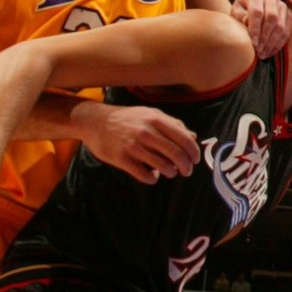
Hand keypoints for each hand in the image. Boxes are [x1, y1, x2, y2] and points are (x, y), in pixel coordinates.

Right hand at [76, 101, 198, 181]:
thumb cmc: (127, 118)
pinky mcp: (122, 159)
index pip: (184, 139)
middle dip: (186, 166)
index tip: (195, 160)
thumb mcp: (150, 114)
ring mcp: (134, 146)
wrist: (95, 122)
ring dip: (170, 172)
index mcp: (156, 119)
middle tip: (186, 171)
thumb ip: (172, 124)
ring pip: (163, 167)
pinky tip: (152, 175)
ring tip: (169, 172)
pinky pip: (145, 175)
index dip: (194, 152)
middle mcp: (147, 132)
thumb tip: (193, 137)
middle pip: (177, 154)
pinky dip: (153, 178)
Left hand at [232, 0, 291, 59]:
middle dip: (265, 37)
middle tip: (258, 50)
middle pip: (272, 18)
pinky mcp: (289, 15)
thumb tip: (247, 22)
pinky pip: (287, 31)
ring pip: (281, 25)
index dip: (255, 28)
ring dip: (272, 42)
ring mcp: (283, 6)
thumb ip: (240, 16)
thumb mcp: (236, 11)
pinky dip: (279, 43)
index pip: (257, 11)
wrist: (254, 2)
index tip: (253, 43)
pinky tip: (270, 52)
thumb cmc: (243, 9)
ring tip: (263, 54)